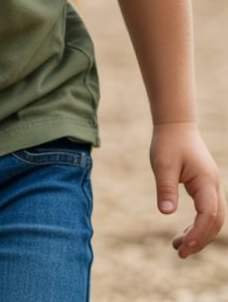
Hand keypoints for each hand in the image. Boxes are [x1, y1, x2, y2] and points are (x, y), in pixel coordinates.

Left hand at [150, 122, 225, 257]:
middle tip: (180, 253)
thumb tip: (166, 213)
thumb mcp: (163, 164)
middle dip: (201, 240)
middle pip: (216, 221)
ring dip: (200, 235)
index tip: (183, 246)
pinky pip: (208, 213)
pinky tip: (184, 234)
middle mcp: (214, 185)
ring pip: (214, 219)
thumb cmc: (168, 142)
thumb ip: (166, 188)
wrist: (175, 125)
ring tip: (178, 248)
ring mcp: (212, 186)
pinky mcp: (205, 187)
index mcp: (206, 180)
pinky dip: (199, 226)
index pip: (209, 214)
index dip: (198, 233)